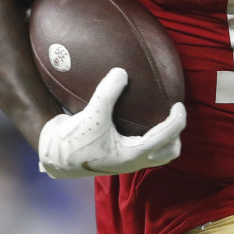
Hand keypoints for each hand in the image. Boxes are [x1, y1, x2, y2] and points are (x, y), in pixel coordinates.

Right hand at [37, 67, 185, 178]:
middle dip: (176, 135)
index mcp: (132, 155)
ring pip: (158, 155)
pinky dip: (149, 137)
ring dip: (165, 139)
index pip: (166, 138)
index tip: (179, 104)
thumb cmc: (73, 139)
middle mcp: (133, 162)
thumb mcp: (92, 114)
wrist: (53, 157)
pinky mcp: (118, 158)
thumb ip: (107, 92)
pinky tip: (140, 120)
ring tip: (161, 118)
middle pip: (169, 152)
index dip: (177, 121)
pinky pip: (143, 149)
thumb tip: (122, 71)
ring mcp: (127, 162)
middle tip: (172, 114)